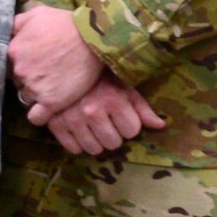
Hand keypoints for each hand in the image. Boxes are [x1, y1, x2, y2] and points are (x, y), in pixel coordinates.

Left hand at [9, 5, 103, 116]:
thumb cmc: (66, 23)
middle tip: (46, 73)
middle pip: (17, 81)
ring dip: (36, 94)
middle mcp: (19, 71)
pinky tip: (47, 109)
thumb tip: (9, 32)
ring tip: (52, 86)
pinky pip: (36, 117)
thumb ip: (17, 23)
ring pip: (27, 97)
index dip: (21, 64)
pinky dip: (39, 115)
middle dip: (29, 78)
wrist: (93, 37)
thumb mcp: (37, 14)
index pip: (8, 64)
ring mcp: (34, 88)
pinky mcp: (51, 102)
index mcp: (13, 50)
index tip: (34, 63)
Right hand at [39, 77, 166, 155]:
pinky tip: (79, 130)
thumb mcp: (124, 87)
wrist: (66, 66)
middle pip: (113, 144)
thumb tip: (160, 126)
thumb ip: (142, 108)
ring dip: (96, 141)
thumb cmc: (101, 78)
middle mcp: (92, 111)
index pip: (132, 131)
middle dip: (113, 135)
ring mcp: (72, 119)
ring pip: (94, 149)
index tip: (121, 116)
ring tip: (93, 127)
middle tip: (107, 122)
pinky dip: (78, 143)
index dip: (129, 125)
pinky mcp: (56, 124)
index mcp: (113, 100)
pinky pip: (73, 149)